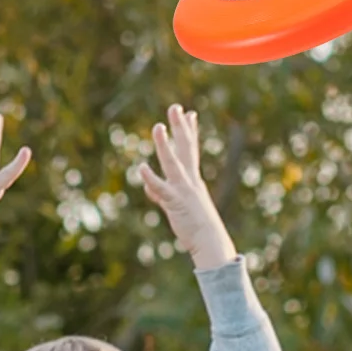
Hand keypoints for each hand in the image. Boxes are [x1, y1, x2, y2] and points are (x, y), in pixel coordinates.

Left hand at [137, 103, 236, 270]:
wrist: (210, 243)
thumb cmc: (197, 228)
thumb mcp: (180, 206)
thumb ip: (163, 193)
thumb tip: (150, 188)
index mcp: (194, 180)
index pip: (191, 151)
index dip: (190, 132)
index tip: (190, 113)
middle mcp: (190, 181)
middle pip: (185, 149)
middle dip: (180, 127)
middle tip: (175, 107)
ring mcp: (183, 190)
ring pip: (172, 163)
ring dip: (164, 144)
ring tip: (158, 126)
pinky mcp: (175, 203)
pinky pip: (161, 189)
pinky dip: (151, 179)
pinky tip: (141, 167)